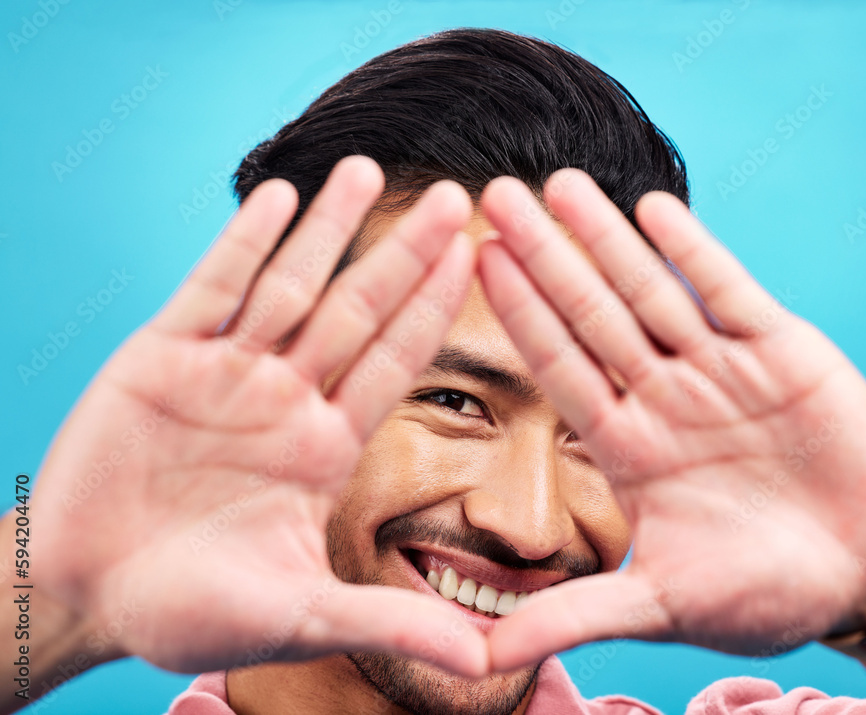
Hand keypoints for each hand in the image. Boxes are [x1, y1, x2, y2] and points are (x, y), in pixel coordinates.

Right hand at [28, 157, 488, 676]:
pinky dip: (246, 244)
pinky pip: (211, 288)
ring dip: (329, 229)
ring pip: (290, 283)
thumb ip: (388, 623)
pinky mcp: (162, 357)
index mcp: (325, 446)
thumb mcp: (301, 616)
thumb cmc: (192, 612)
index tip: (479, 261)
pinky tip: (281, 200)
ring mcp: (226, 371)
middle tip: (457, 198)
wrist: (88, 595)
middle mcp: (286, 397)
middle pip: (356, 310)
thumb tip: (484, 665)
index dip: (435, 310)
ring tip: (371, 169)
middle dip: (403, 255)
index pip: (394, 362)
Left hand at [477, 170, 865, 669]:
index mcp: (628, 446)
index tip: (472, 263)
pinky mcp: (780, 350)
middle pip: (591, 312)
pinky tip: (652, 208)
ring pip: (650, 290)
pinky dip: (693, 251)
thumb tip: (478, 660)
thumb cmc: (765, 594)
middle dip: (545, 256)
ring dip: (605, 237)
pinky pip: (727, 290)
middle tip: (491, 196)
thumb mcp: (661, 604)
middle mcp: (662, 395)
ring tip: (558, 183)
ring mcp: (717, 368)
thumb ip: (574, 614)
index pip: (559, 366)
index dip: (516, 315)